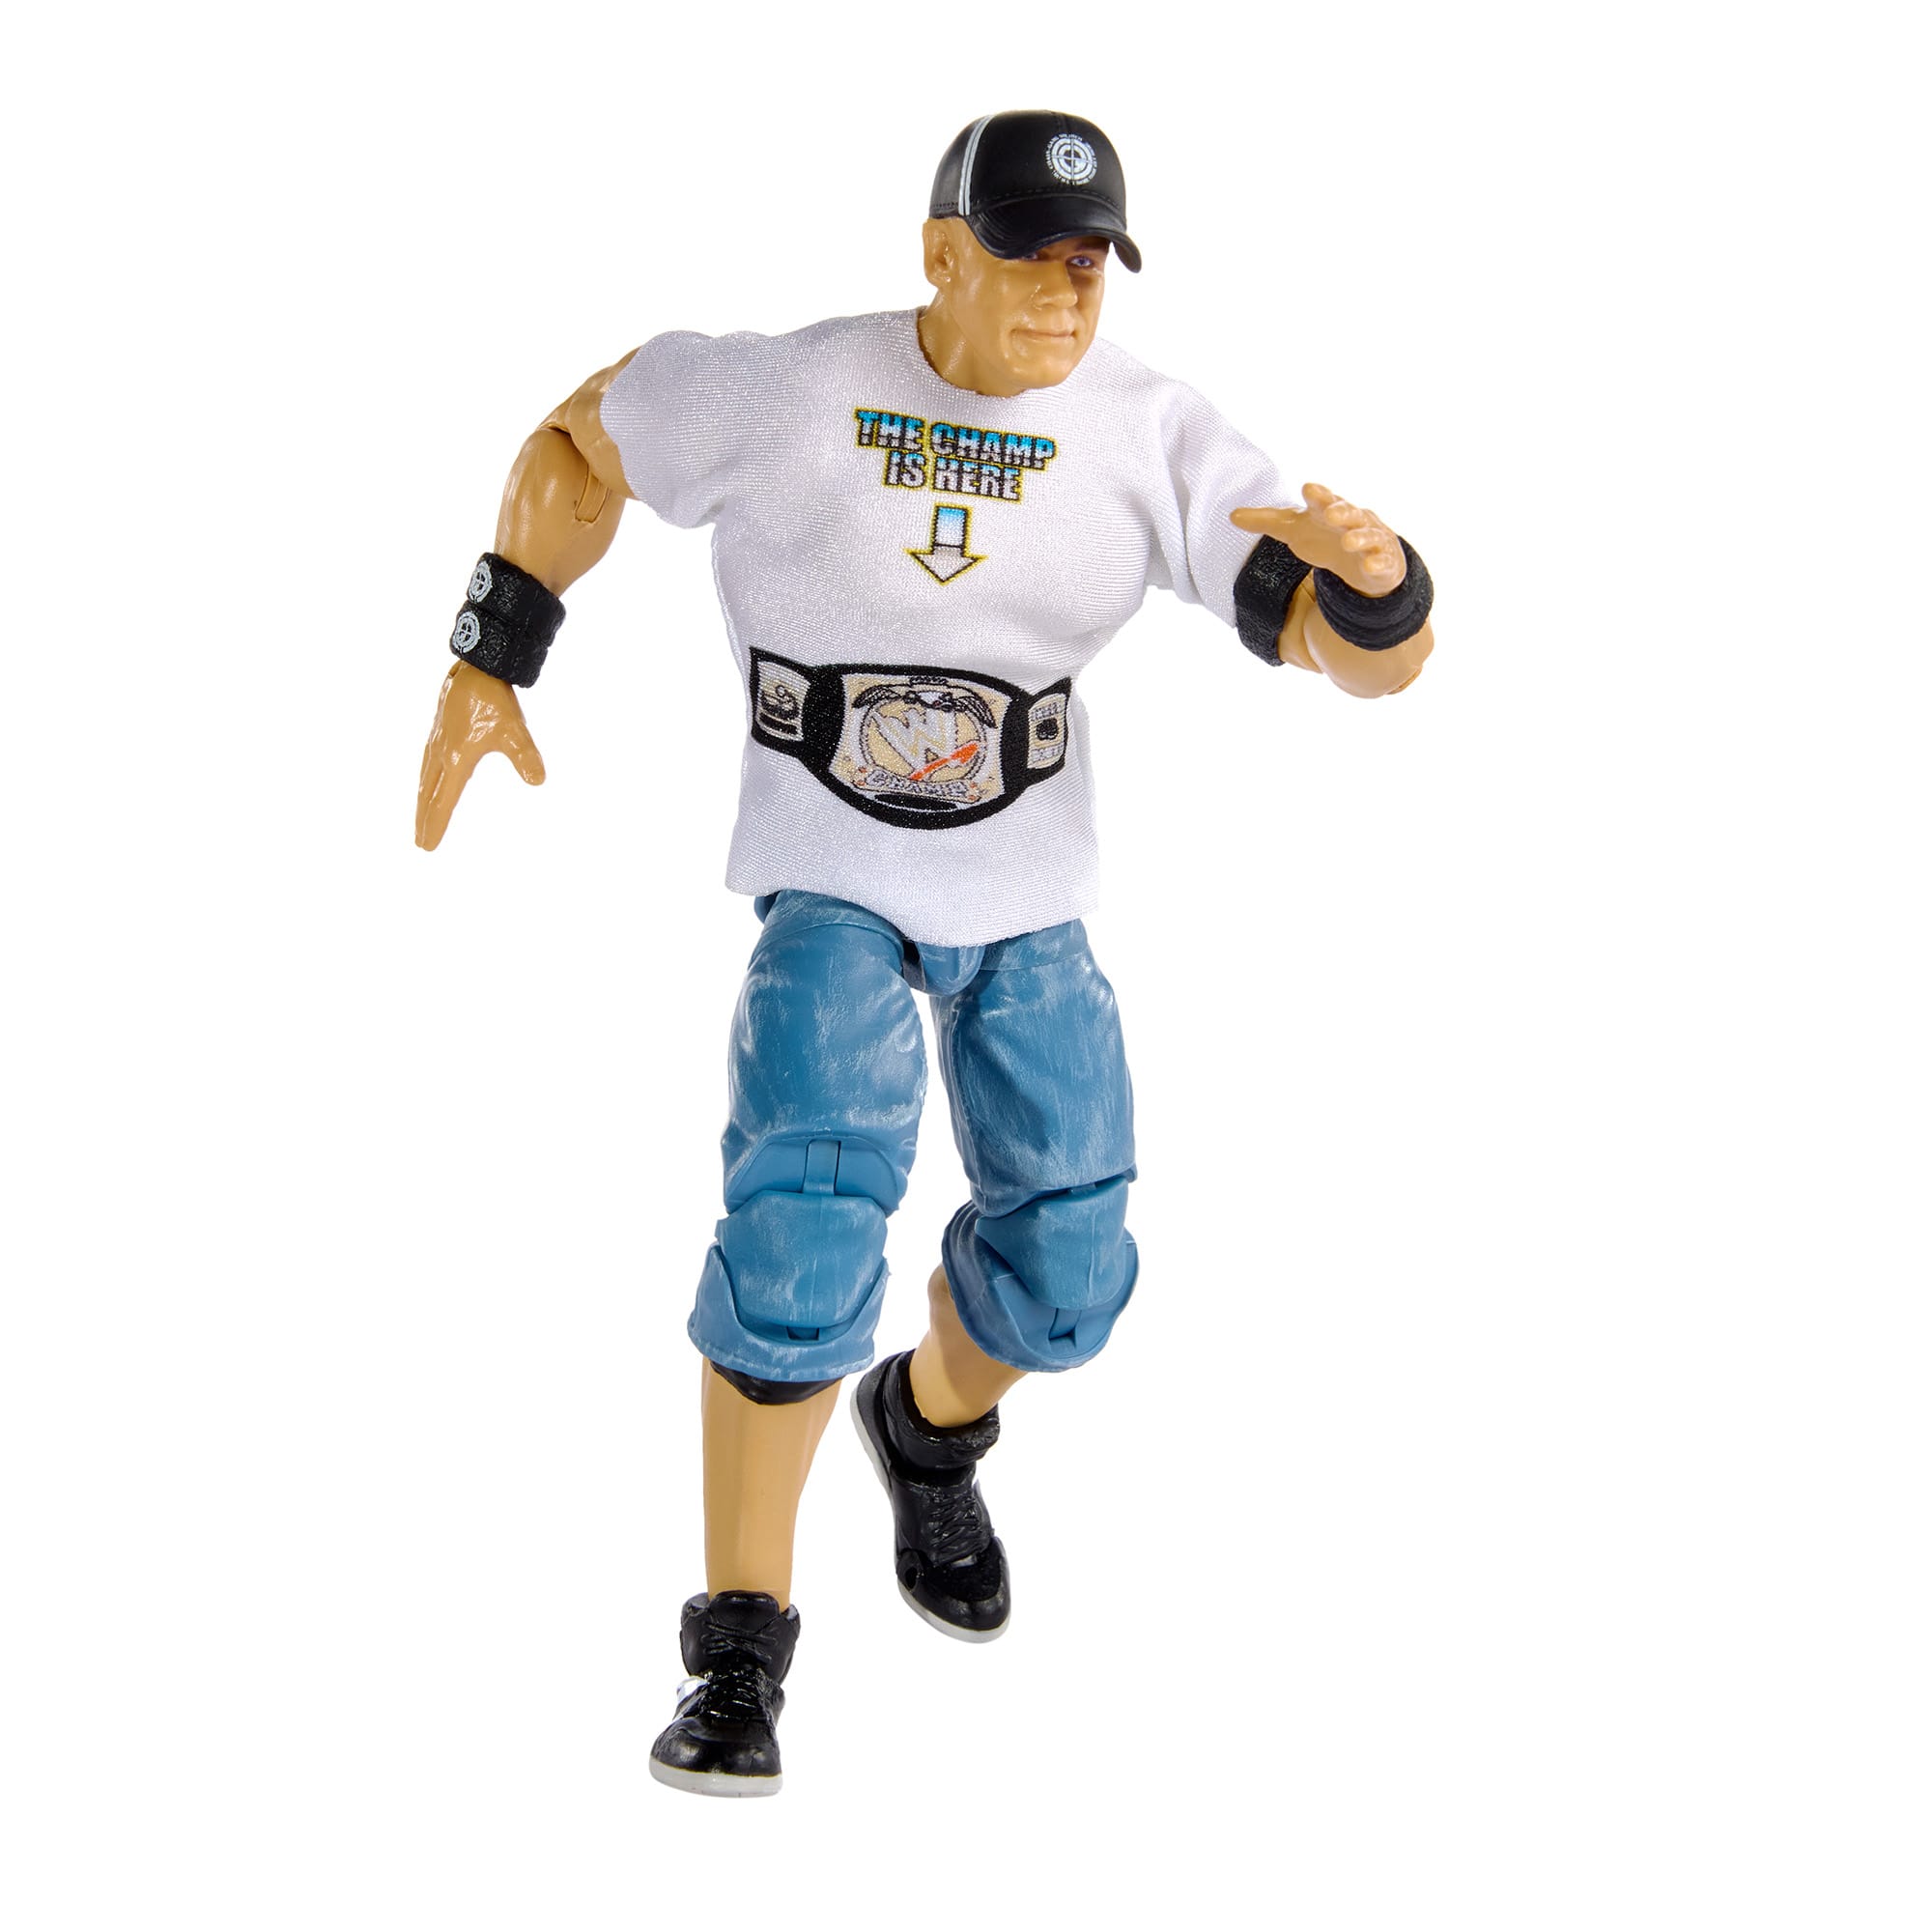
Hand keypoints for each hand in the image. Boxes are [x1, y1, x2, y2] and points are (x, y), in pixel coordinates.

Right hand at [415, 659, 545, 850]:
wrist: (477, 667)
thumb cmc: (494, 699)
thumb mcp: (515, 731)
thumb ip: (525, 757)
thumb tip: (538, 781)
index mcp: (456, 759)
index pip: (443, 800)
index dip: (436, 824)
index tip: (428, 844)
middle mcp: (441, 753)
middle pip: (428, 794)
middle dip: (424, 819)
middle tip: (420, 842)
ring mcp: (437, 741)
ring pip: (425, 779)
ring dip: (422, 801)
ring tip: (420, 818)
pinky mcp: (439, 731)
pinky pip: (427, 764)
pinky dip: (424, 780)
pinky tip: (427, 781)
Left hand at [1230, 481, 1405, 596]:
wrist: (1361, 561)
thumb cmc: (1325, 539)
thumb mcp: (1294, 531)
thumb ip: (1266, 522)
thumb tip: (1231, 515)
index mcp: (1329, 510)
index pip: (1323, 499)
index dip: (1318, 495)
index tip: (1309, 490)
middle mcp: (1352, 520)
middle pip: (1348, 512)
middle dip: (1340, 511)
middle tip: (1329, 513)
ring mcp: (1370, 539)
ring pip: (1367, 534)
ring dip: (1359, 537)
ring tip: (1349, 542)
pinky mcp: (1382, 561)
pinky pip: (1381, 560)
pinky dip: (1377, 562)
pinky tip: (1371, 565)